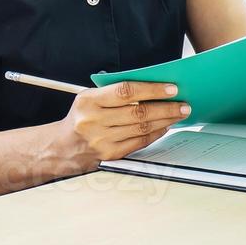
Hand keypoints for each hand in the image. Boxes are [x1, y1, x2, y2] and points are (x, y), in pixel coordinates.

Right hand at [57, 80, 190, 171]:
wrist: (62, 147)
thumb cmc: (81, 117)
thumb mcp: (89, 98)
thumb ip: (115, 93)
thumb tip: (153, 88)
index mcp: (89, 101)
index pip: (126, 92)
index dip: (151, 89)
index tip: (172, 88)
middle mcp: (94, 121)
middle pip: (138, 112)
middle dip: (166, 107)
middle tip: (184, 104)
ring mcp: (101, 140)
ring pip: (141, 128)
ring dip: (165, 120)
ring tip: (179, 114)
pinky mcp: (109, 156)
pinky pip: (139, 143)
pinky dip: (155, 133)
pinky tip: (165, 127)